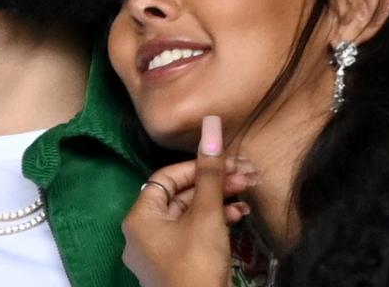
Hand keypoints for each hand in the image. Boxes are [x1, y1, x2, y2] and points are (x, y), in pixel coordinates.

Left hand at [122, 116, 254, 286]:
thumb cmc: (197, 264)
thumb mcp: (206, 214)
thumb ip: (210, 170)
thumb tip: (211, 123)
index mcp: (140, 216)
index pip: (168, 176)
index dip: (198, 165)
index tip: (228, 161)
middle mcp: (143, 232)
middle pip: (180, 194)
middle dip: (214, 182)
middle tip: (246, 175)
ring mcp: (158, 252)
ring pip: (190, 214)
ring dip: (219, 200)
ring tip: (248, 193)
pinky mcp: (176, 266)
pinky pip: (193, 234)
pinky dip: (214, 223)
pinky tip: (239, 216)